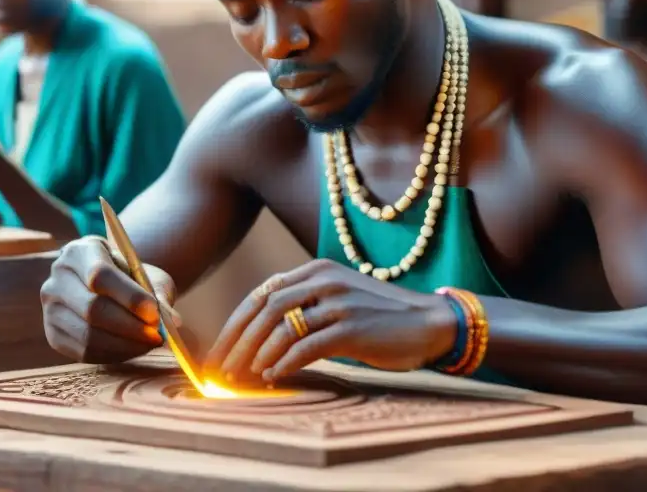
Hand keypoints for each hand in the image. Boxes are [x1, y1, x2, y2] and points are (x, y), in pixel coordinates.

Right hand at [41, 236, 179, 362]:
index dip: (129, 297)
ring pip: (88, 334)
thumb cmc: (130, 277)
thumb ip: (158, 294)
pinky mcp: (53, 335)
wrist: (109, 287)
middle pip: (92, 308)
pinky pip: (84, 351)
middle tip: (157, 335)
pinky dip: (114, 354)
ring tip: (151, 343)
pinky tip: (134, 348)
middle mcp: (58, 278)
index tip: (154, 313)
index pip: (100, 275)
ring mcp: (50, 308)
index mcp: (80, 251)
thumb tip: (173, 321)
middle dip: (130, 326)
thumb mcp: (147, 275)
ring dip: (125, 344)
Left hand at [204, 259, 456, 383]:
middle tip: (219, 369)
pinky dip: (283, 364)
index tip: (218, 349)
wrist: (428, 322)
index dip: (235, 322)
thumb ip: (305, 303)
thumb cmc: (379, 316)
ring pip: (280, 328)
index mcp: (316, 269)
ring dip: (255, 356)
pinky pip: (305, 347)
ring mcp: (338, 302)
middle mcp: (324, 280)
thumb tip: (260, 334)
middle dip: (236, 342)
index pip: (262, 293)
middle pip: (264, 309)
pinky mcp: (351, 327)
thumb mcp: (339, 297)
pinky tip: (272, 377)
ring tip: (241, 377)